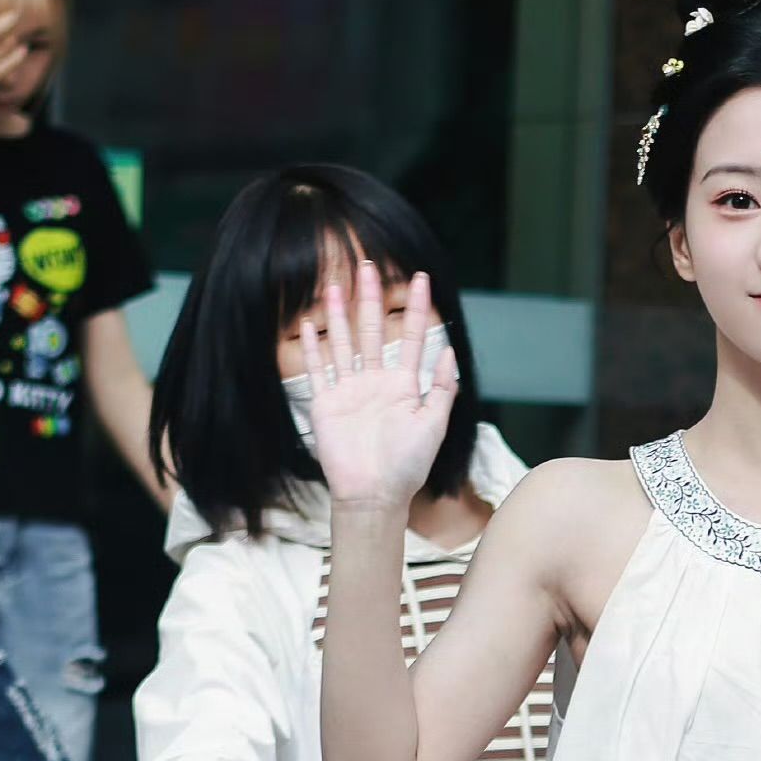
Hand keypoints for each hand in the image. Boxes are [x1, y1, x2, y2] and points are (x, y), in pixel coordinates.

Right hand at [298, 256, 457, 513]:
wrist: (374, 494)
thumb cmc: (407, 466)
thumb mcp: (434, 426)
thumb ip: (440, 390)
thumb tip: (450, 353)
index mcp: (404, 386)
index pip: (412, 337)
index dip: (417, 308)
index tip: (422, 278)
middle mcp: (376, 383)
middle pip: (372, 330)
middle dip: (371, 298)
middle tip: (367, 265)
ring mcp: (349, 391)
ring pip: (344, 343)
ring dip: (339, 314)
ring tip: (334, 285)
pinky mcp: (326, 403)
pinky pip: (319, 369)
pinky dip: (314, 347)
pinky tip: (310, 324)